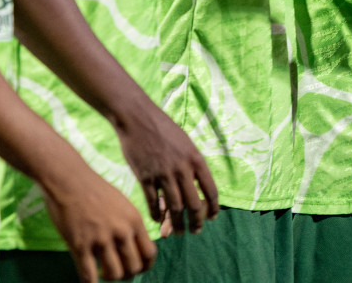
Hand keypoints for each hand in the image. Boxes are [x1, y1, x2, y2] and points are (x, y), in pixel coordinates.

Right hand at [40, 163, 157, 281]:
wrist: (69, 179)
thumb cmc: (95, 191)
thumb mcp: (123, 204)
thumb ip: (130, 225)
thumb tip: (134, 247)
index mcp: (134, 220)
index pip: (150, 254)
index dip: (145, 266)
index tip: (137, 268)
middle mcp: (121, 231)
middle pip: (134, 267)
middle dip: (126, 274)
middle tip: (116, 272)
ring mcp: (100, 239)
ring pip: (114, 275)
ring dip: (109, 279)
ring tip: (102, 273)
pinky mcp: (79, 244)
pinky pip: (89, 275)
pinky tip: (88, 280)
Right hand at [115, 101, 218, 234]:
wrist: (138, 118)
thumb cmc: (164, 129)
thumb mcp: (186, 143)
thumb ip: (192, 164)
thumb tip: (198, 185)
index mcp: (196, 159)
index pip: (210, 190)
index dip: (213, 207)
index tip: (213, 217)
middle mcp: (182, 169)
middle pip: (193, 204)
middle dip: (196, 221)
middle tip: (196, 231)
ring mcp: (163, 174)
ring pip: (174, 207)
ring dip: (177, 223)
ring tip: (178, 232)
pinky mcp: (145, 177)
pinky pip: (153, 202)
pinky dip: (157, 214)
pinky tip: (158, 221)